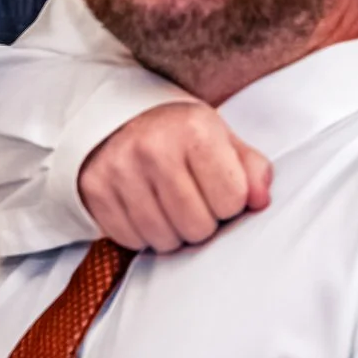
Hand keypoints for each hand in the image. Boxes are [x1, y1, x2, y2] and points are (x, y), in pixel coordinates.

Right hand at [77, 102, 271, 252]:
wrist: (118, 117)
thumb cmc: (178, 132)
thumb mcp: (220, 137)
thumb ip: (250, 168)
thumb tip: (261, 201)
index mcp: (194, 130)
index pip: (232, 200)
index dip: (230, 201)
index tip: (218, 187)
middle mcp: (154, 148)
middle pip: (198, 227)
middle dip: (203, 221)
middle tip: (193, 199)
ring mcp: (120, 171)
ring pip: (165, 240)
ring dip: (173, 232)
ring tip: (169, 205)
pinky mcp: (96, 191)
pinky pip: (132, 240)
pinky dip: (143, 234)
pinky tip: (145, 208)